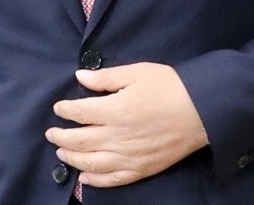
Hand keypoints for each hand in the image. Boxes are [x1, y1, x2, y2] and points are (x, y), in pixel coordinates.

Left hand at [45, 62, 208, 187]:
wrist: (202, 111)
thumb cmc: (171, 87)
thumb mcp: (138, 72)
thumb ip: (107, 77)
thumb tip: (81, 76)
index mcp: (116, 110)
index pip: (80, 112)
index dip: (65, 110)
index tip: (58, 107)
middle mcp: (118, 137)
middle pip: (79, 140)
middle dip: (61, 136)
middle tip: (51, 132)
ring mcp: (129, 157)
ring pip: (90, 163)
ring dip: (71, 158)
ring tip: (61, 151)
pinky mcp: (140, 169)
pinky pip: (112, 179)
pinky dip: (94, 180)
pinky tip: (84, 176)